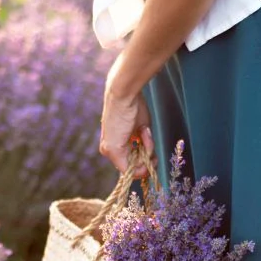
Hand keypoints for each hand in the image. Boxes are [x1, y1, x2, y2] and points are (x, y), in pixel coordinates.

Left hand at [100, 52, 155, 176]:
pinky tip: (143, 134)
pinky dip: (143, 154)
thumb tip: (149, 162)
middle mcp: (108, 150)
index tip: (152, 155)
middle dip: (146, 159)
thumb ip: (142, 146)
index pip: (129, 163)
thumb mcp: (140, 129)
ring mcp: (108, 151)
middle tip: (149, 139)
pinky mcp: (112, 150)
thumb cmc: (133, 106)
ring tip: (144, 132)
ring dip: (146, 153)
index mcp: (113, 143)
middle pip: (132, 167)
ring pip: (133, 167)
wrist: (123, 93)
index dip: (143, 162)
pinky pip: (131, 167)